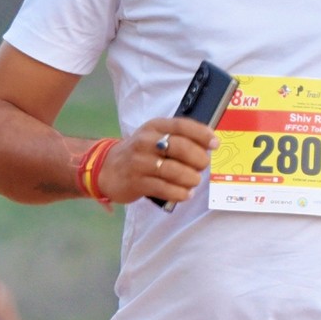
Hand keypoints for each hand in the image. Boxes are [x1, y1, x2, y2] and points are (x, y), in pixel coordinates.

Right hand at [98, 118, 217, 205]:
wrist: (106, 168)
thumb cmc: (139, 153)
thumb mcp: (153, 137)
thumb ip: (176, 138)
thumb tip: (207, 147)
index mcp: (154, 126)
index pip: (182, 125)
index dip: (202, 134)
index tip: (215, 144)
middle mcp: (146, 142)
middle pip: (180, 148)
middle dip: (198, 159)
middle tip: (203, 166)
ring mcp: (140, 162)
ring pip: (173, 170)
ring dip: (190, 178)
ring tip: (194, 181)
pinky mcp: (136, 182)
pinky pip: (164, 188)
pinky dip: (179, 193)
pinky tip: (185, 194)